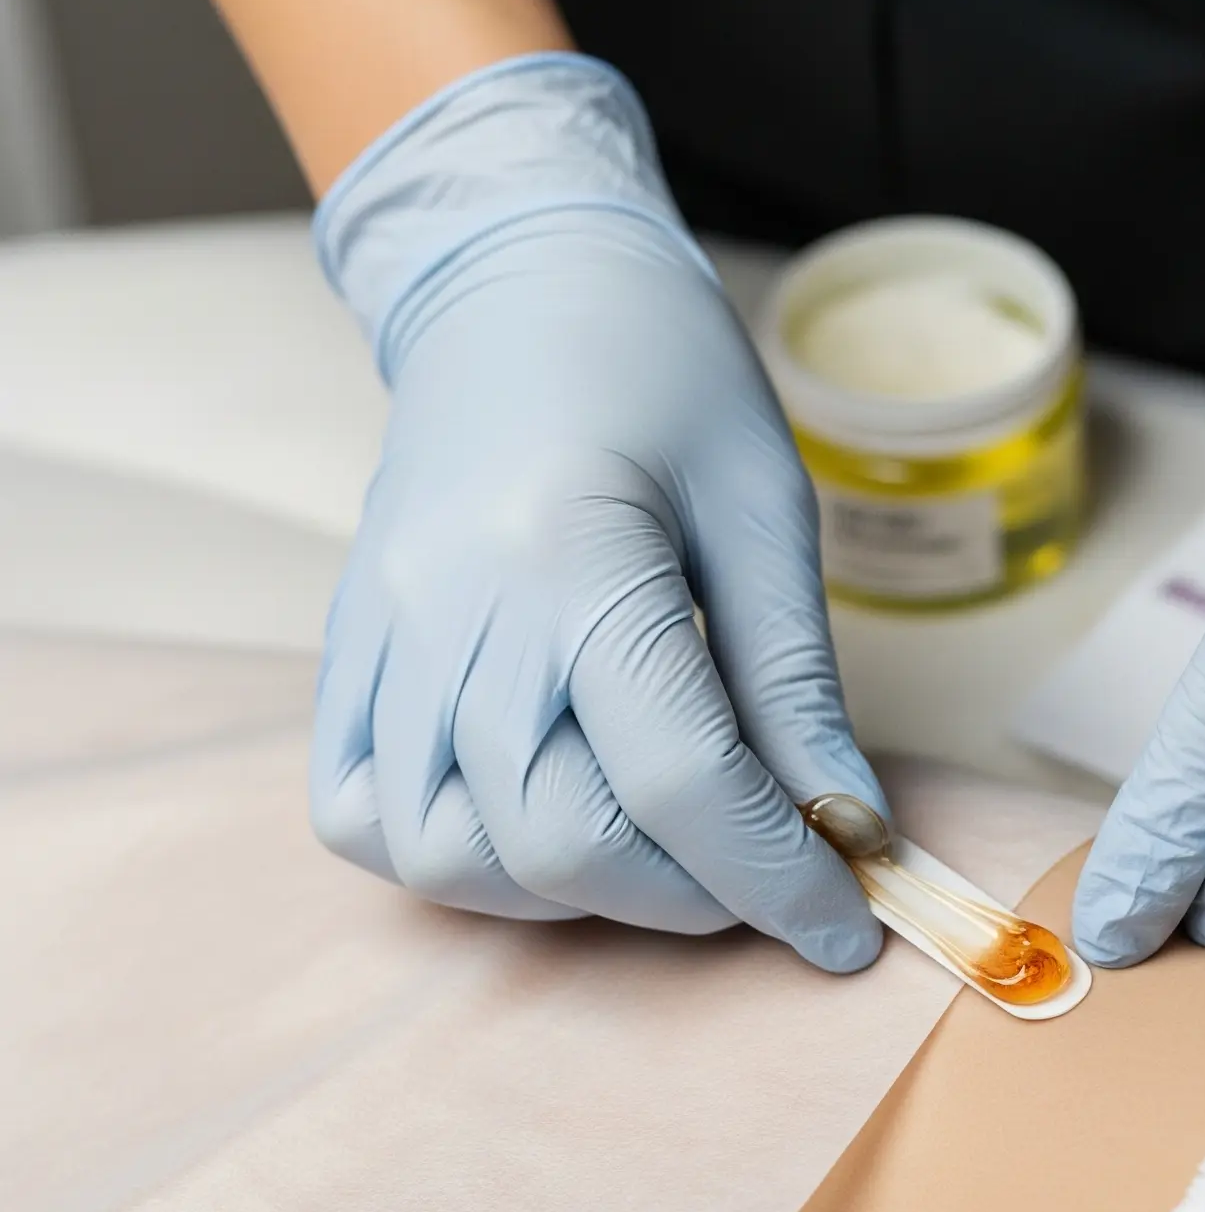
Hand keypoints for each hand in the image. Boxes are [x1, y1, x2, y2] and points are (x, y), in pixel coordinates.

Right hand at [309, 55, 883, 970]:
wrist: (520, 281)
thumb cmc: (664, 373)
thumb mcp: (764, 512)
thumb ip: (795, 685)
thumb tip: (849, 832)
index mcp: (575, 554)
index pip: (679, 778)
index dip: (776, 877)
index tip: (847, 930)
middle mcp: (455, 610)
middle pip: (559, 841)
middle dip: (690, 896)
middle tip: (767, 868)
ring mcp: (380, 637)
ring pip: (451, 856)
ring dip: (578, 892)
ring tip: (665, 841)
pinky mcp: (346, 651)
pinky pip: (364, 815)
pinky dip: (462, 859)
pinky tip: (546, 816)